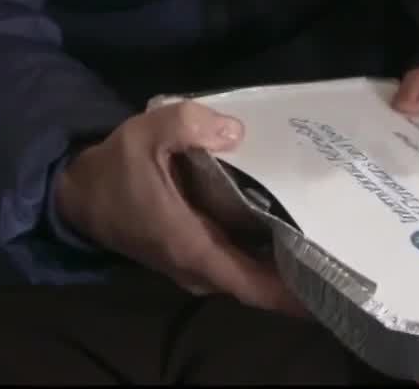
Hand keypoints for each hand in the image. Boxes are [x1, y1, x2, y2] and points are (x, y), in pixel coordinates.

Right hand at [54, 100, 305, 316]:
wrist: (78, 192)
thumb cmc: (115, 167)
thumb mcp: (148, 132)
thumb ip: (190, 124)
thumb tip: (235, 131)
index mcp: (191, 247)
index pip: (250, 285)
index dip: (289, 293)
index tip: (326, 289)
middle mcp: (195, 266)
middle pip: (257, 282)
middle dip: (296, 275)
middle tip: (341, 251)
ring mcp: (192, 264)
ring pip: (246, 272)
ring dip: (280, 263)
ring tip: (325, 238)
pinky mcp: (190, 253)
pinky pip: (234, 261)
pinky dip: (260, 252)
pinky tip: (287, 226)